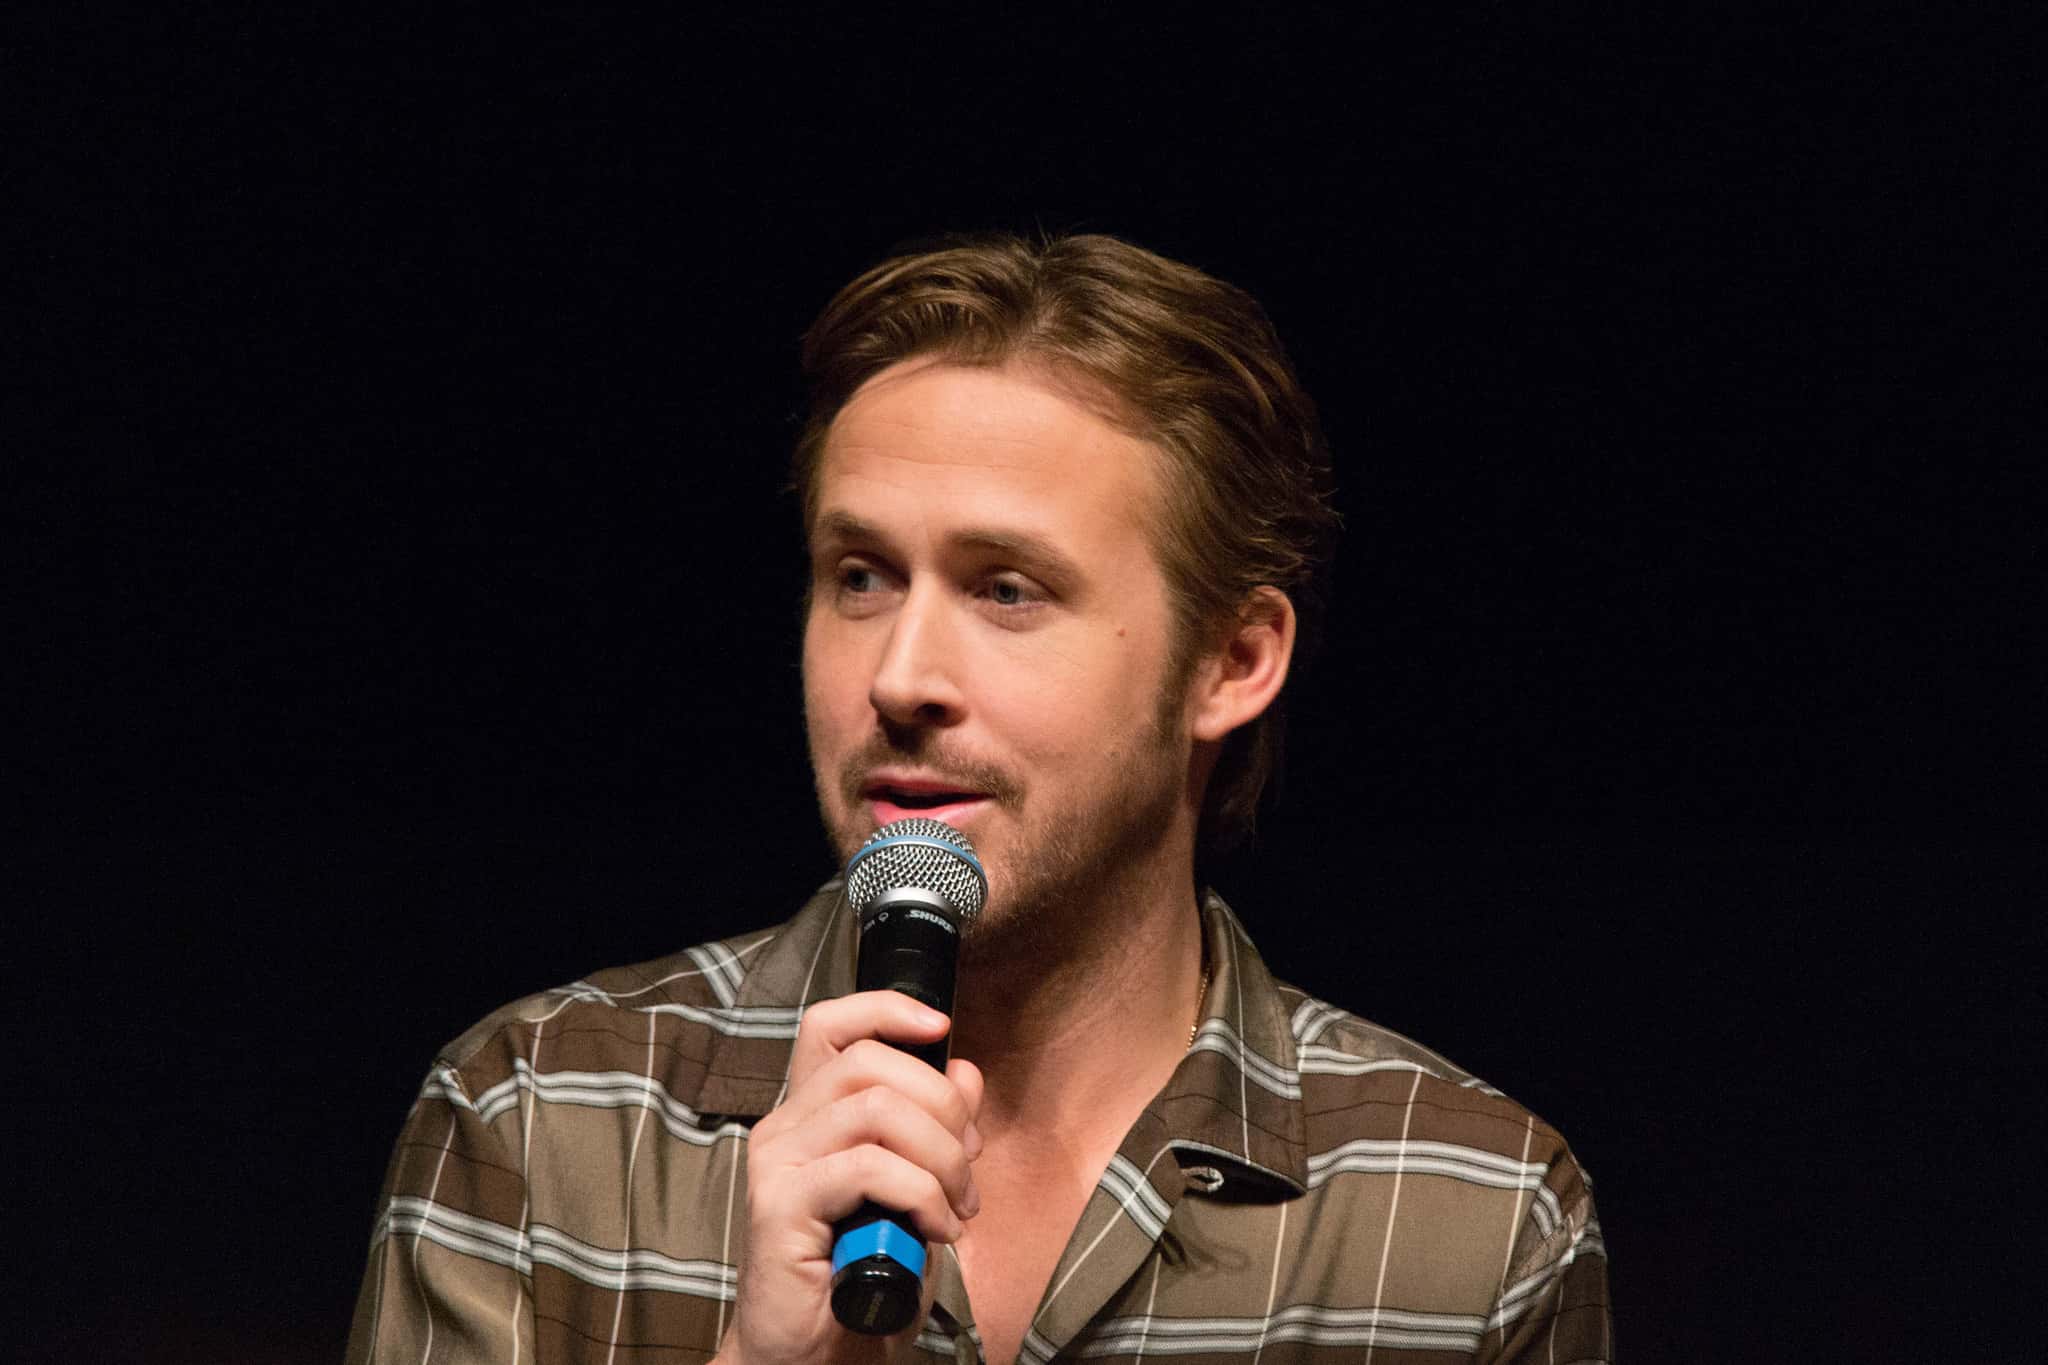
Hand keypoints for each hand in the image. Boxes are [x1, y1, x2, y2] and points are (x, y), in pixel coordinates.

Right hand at [716, 990, 984, 1364]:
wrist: (819, 1357)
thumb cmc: (864, 1276)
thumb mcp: (918, 1191)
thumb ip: (935, 1129)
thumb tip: (964, 1073)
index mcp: (812, 1114)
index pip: (832, 1025)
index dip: (886, 1009)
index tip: (941, 1026)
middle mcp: (784, 1127)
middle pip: (869, 1062)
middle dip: (942, 1104)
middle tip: (970, 1163)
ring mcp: (777, 1163)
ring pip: (877, 1110)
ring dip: (941, 1157)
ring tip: (957, 1207)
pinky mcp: (779, 1205)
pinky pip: (868, 1167)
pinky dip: (921, 1194)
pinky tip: (936, 1231)